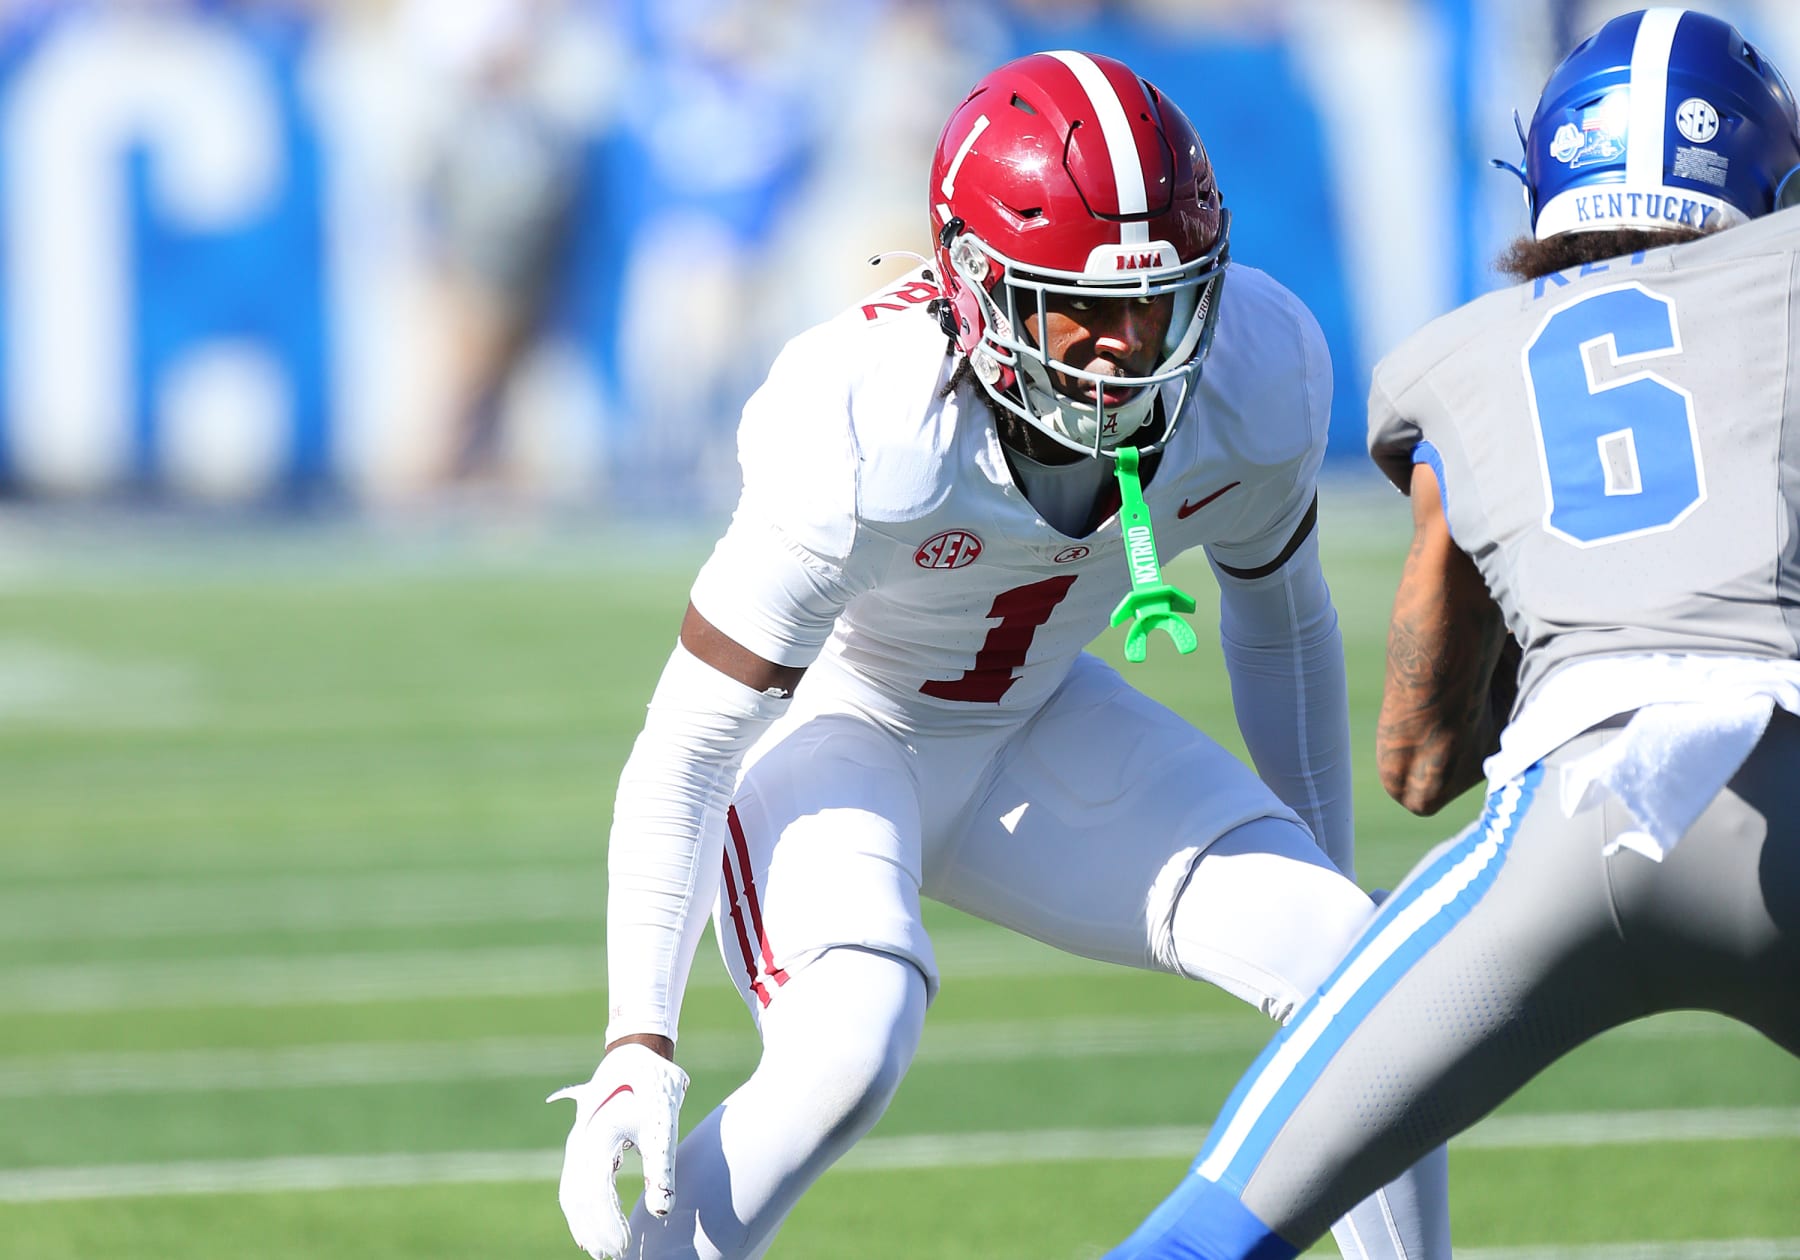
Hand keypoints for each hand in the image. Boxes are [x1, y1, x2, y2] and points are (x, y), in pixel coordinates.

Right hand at [547, 1042, 689, 1259]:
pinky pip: (574, 1185)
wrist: (637, 1056)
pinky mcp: (582, 1146)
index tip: (624, 1245)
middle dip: (595, 1230)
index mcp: (596, 1138)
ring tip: (601, 1249)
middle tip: (614, 1255)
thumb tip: (662, 1213)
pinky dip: (579, 1210)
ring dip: (584, 1224)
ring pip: (571, 1194)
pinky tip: (588, 1231)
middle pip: (578, 1198)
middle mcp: (579, 1143)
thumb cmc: (653, 1088)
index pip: (595, 1193)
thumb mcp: (663, 1124)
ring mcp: (577, 1144)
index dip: (607, 1223)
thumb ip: (662, 1169)